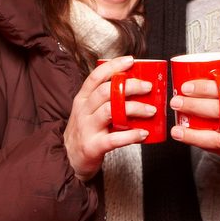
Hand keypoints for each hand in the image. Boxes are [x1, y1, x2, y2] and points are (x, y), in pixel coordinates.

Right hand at [64, 56, 155, 181]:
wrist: (68, 160)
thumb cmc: (84, 132)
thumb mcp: (88, 111)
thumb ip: (106, 99)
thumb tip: (136, 86)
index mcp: (83, 99)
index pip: (96, 76)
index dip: (113, 66)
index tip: (131, 60)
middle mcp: (83, 111)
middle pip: (106, 91)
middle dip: (130, 86)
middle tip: (148, 87)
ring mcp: (87, 128)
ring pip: (111, 111)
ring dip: (134, 108)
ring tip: (151, 110)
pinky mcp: (93, 146)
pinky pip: (114, 139)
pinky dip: (131, 135)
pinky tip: (144, 133)